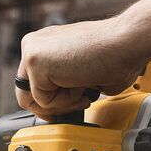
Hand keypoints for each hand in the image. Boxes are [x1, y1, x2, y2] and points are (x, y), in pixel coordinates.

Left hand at [16, 19, 146, 116]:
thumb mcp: (79, 73)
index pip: (32, 84)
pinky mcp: (34, 60)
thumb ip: (62, 84)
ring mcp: (32, 51)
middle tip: (78, 102)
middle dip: (53, 107)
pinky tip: (81, 83)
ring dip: (61, 104)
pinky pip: (42, 100)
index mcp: (45, 45)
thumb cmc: (114, 55)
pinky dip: (65, 101)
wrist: (125, 43)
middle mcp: (34, 44)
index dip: (53, 102)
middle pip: (25, 93)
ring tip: (82, 91)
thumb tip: (55, 107)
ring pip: (32, 99)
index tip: (73, 102)